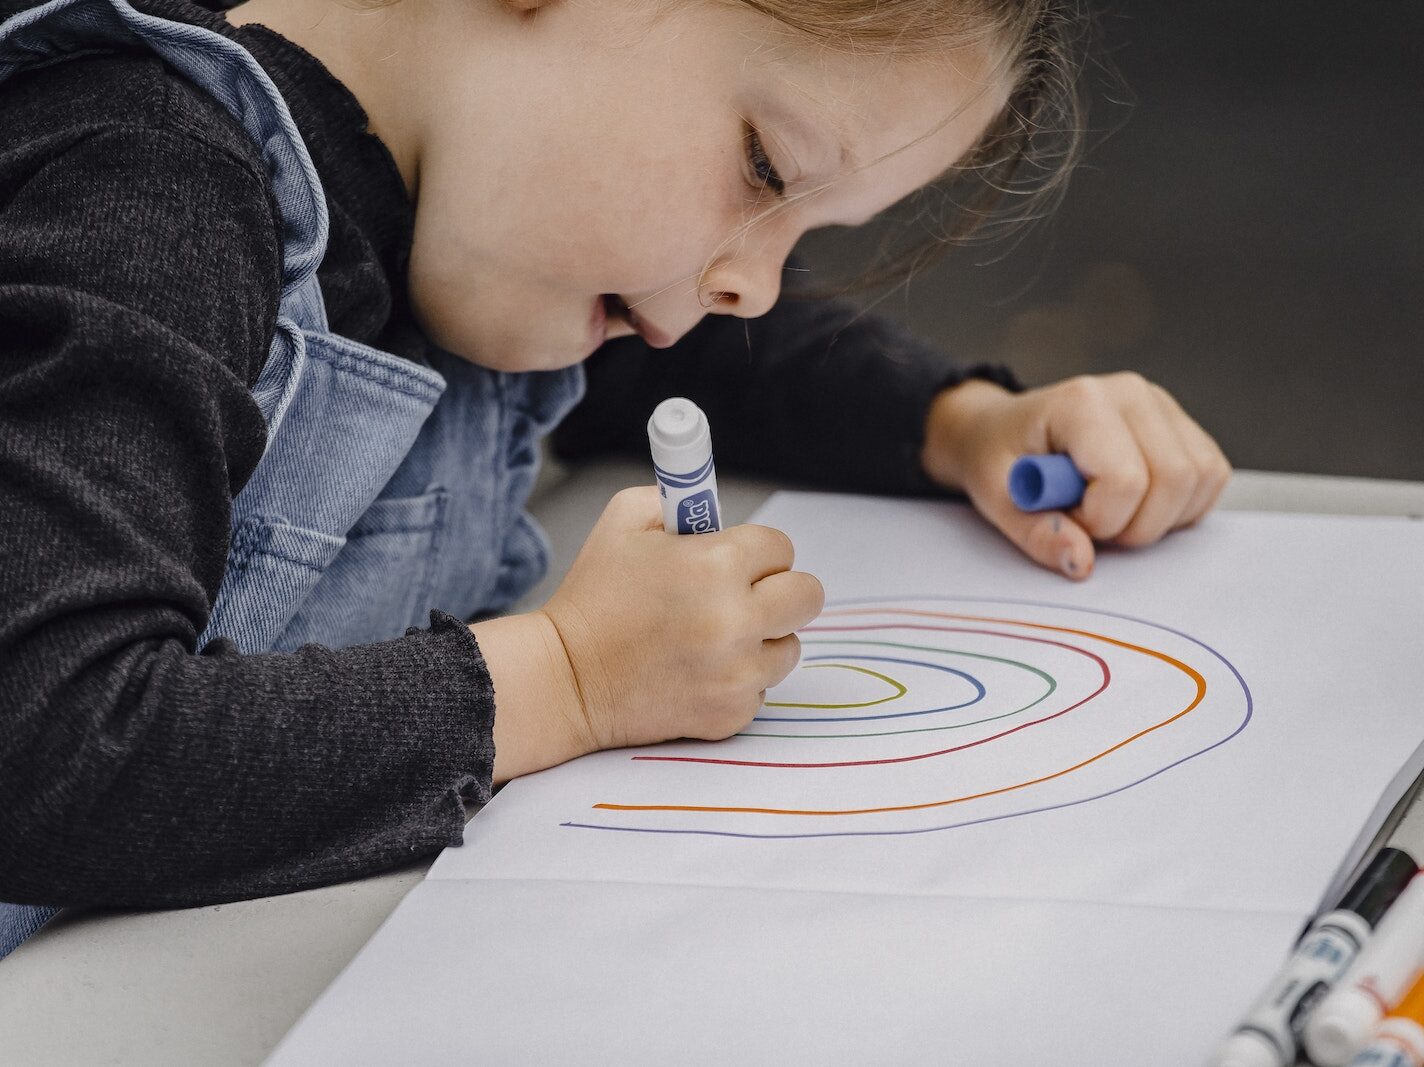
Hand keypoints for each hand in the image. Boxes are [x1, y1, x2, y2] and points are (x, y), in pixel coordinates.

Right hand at [479, 486, 823, 781]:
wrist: (565, 679)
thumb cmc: (593, 596)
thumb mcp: (625, 520)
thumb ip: (681, 499)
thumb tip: (718, 505)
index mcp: (716, 565)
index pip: (781, 547)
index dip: (756, 552)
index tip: (733, 561)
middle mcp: (736, 621)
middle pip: (807, 596)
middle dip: (780, 590)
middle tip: (746, 595)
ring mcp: (737, 674)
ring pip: (789, 646)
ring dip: (761, 638)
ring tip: (712, 637)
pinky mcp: (731, 714)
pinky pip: (762, 688)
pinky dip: (738, 679)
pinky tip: (697, 671)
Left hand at [921, 373, 1231, 579]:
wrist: (1001, 431)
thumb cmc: (997, 458)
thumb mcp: (996, 499)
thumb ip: (1037, 534)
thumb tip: (1082, 563)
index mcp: (1081, 402)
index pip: (1126, 480)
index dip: (1099, 519)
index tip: (1067, 516)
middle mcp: (1131, 393)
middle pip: (1175, 480)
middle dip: (1134, 526)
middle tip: (1089, 522)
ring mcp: (1161, 405)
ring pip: (1202, 479)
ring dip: (1160, 518)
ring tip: (1110, 511)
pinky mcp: (1180, 425)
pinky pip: (1211, 477)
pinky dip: (1180, 507)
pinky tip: (1138, 504)